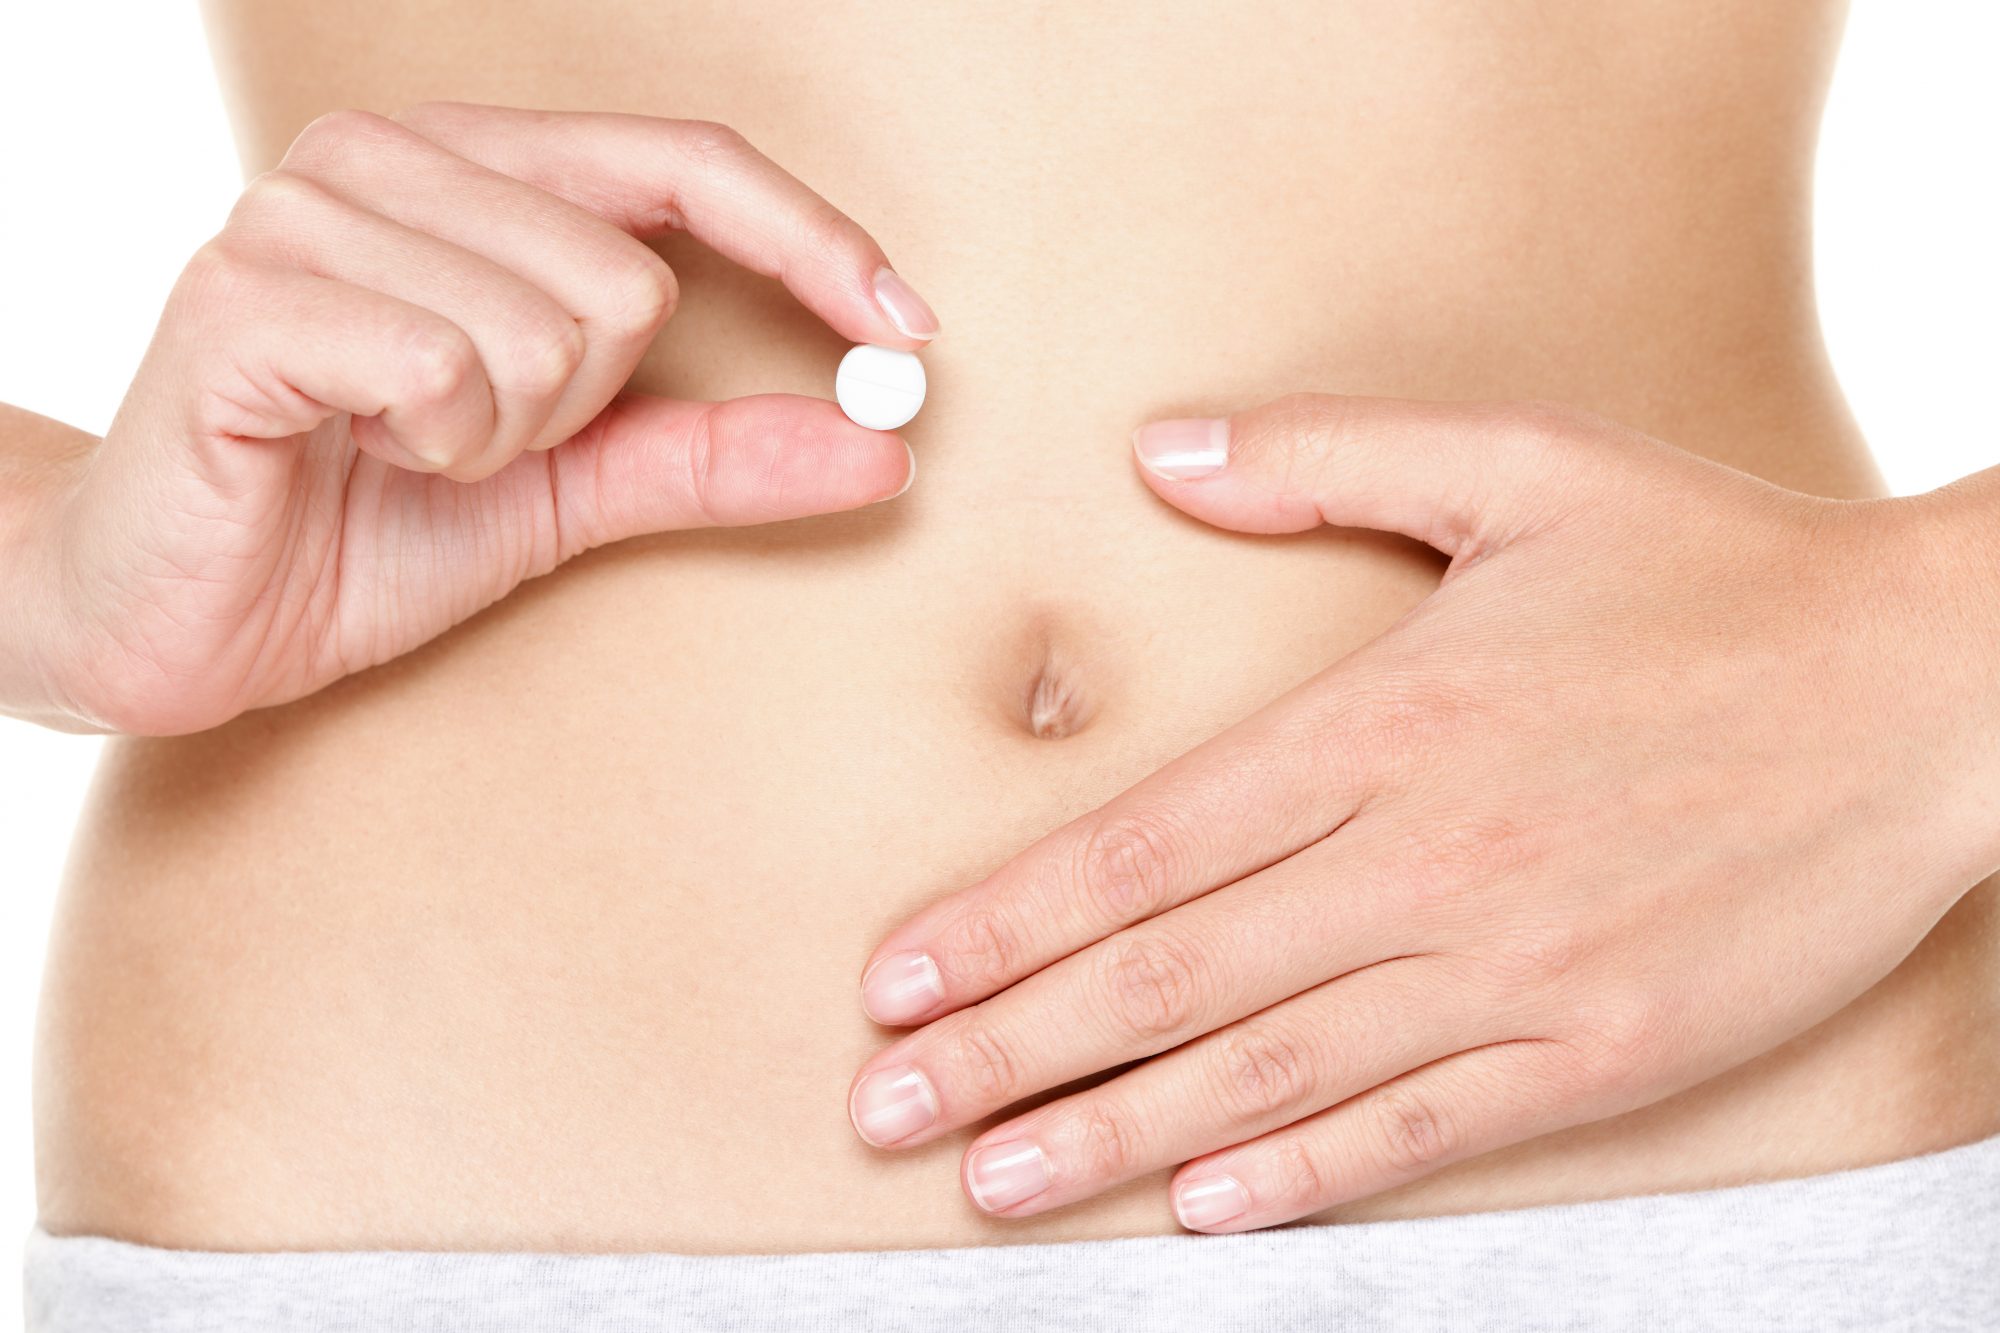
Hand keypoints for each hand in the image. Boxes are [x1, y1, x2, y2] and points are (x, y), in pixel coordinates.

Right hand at [9, 103, 933, 733]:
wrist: (180, 616)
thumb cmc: (362, 529)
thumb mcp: (570, 490)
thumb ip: (714, 454)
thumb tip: (883, 442)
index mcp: (471, 172)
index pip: (684, 162)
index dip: (810, 239)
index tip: (909, 332)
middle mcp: (387, 158)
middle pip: (629, 276)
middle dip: (579, 408)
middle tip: (471, 445)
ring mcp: (309, 211)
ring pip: (554, 326)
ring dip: (502, 437)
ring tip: (403, 450)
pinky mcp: (250, 293)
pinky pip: (451, 366)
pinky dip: (435, 446)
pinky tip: (354, 451)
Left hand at [848, 394, 1999, 1230]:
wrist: (1935, 691)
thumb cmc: (1719, 569)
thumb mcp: (1522, 463)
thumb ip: (1326, 456)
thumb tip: (1159, 449)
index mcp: (1384, 721)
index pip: (1142, 847)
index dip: (1003, 919)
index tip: (895, 979)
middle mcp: (1424, 857)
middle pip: (1168, 975)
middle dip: (1008, 1047)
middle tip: (882, 1107)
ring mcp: (1512, 968)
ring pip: (1267, 1070)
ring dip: (1111, 1133)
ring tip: (989, 1178)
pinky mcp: (1602, 1048)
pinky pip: (1422, 1129)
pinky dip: (1302, 1174)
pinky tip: (1200, 1207)